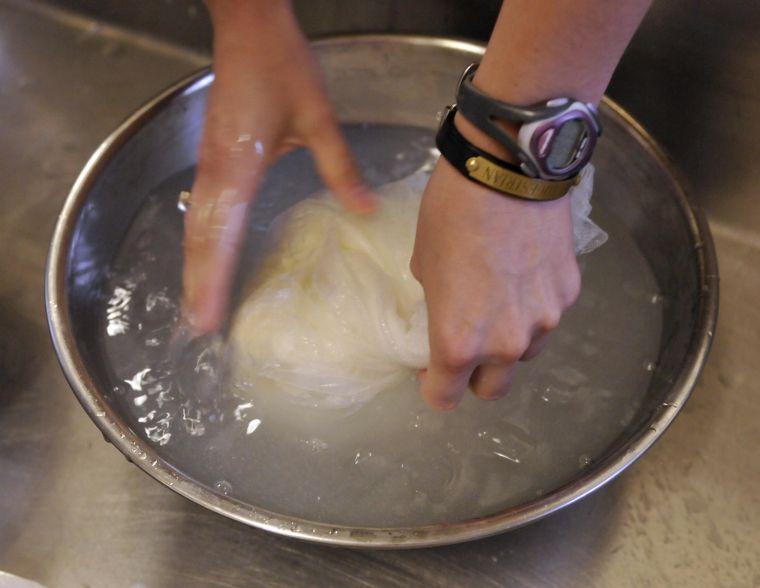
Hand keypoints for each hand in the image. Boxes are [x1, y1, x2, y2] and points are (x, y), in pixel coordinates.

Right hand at [182, 0, 372, 334]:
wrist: (248, 27)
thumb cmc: (281, 67)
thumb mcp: (318, 117)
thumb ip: (339, 167)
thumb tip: (364, 210)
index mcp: (239, 166)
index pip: (222, 235)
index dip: (213, 278)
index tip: (207, 315)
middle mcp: (216, 172)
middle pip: (200, 239)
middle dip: (197, 284)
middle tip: (197, 327)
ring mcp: (210, 166)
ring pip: (196, 227)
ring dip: (195, 267)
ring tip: (196, 306)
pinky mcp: (213, 159)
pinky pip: (203, 211)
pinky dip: (201, 242)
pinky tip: (207, 258)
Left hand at [410, 158, 580, 409]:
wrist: (508, 168)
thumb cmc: (450, 213)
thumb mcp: (423, 263)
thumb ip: (436, 304)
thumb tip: (445, 312)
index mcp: (459, 341)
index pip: (445, 397)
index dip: (433, 387)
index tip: (429, 369)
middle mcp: (505, 343)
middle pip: (492, 390)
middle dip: (474, 375)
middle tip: (464, 344)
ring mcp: (544, 321)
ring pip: (524, 355)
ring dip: (506, 342)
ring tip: (497, 300)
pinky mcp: (568, 295)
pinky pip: (546, 317)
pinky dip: (532, 308)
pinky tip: (522, 273)